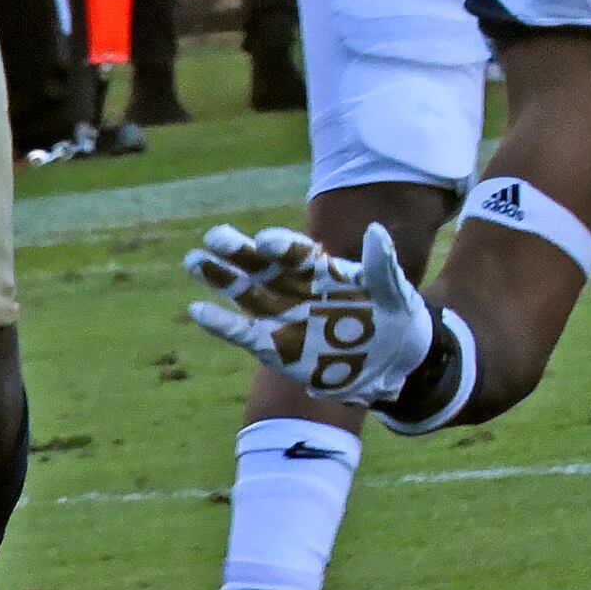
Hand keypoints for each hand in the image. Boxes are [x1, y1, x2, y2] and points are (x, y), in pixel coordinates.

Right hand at [184, 222, 439, 409]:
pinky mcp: (276, 348)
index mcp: (327, 271)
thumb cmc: (395, 315)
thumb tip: (377, 230)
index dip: (283, 246)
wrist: (393, 359)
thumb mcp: (395, 290)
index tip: (267, 241)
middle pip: (264, 266)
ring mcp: (285, 317)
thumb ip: (382, 264)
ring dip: (221, 278)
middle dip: (240, 251)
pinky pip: (243, 334)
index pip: (300, 253)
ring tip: (194, 260)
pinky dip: (221, 323)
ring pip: (247, 293)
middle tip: (214, 236)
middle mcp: (300, 290)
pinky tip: (198, 309)